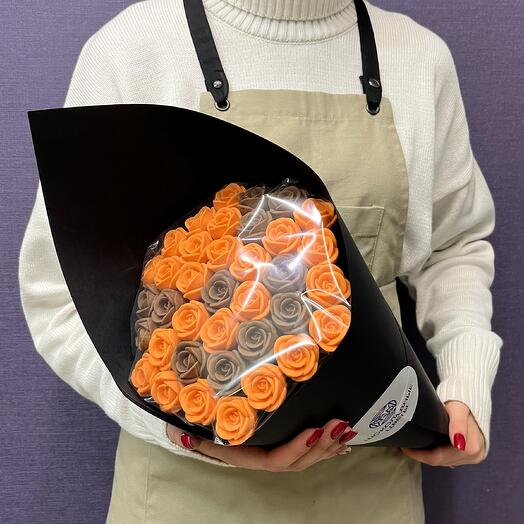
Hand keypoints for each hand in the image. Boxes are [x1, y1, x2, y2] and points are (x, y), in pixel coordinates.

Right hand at [167, 419, 357, 470]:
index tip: (314, 431)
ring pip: (308, 457)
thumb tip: (184, 436)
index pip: (278, 459)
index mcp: (252, 457)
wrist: (210, 437)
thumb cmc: (208, 434)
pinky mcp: (286, 446)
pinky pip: (311, 452)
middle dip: (321, 445)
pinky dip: (329, 448)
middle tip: (338, 424)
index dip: (297, 448)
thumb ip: (196, 438)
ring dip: (329, 446)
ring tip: (346, 430)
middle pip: (299, 460)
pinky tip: (345, 442)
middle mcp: (268, 458)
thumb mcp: (202, 436)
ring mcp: (279, 454)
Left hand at [401, 400, 485, 466]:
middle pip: (442, 461)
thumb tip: (459, 443)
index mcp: (472, 447)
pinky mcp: (471, 454)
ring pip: (445, 461)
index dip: (421, 455)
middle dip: (422, 456)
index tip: (407, 449)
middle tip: (406, 448)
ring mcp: (474, 455)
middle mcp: (475, 454)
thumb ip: (459, 424)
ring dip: (429, 456)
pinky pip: (449, 458)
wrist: (470, 396)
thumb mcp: (458, 409)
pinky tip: (428, 447)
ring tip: (414, 447)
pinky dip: (438, 454)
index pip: (440, 458)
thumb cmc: (462, 401)